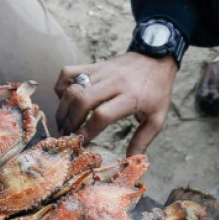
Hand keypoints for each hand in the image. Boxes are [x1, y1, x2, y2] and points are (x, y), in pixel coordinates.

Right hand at [55, 52, 178, 155]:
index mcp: (131, 96)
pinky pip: (68, 72)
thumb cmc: (157, 91)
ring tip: (63, 123)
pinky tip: (66, 100)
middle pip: (82, 100)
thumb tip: (132, 161)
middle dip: (70, 121)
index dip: (88, 130)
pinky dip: (61, 87)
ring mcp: (101, 72)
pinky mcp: (93, 65)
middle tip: (67, 135)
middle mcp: (114, 82)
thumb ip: (143, 140)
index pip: (102, 114)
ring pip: (72, 87)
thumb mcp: (157, 118)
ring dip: (63, 108)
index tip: (82, 142)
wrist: (156, 58)